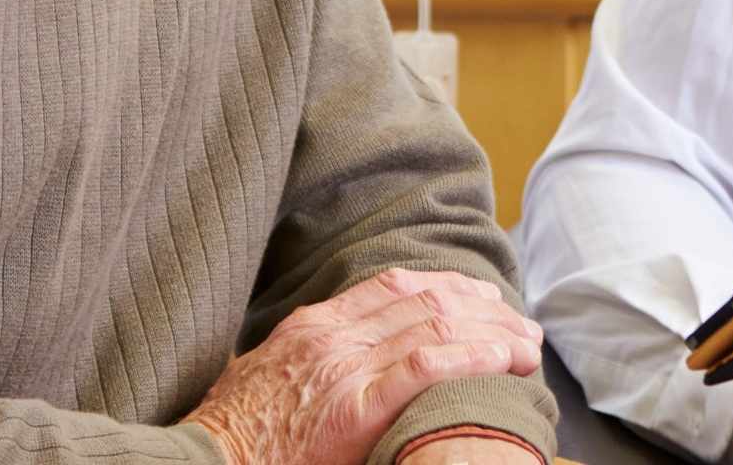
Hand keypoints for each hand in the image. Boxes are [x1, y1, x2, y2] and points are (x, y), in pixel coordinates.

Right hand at [181, 267, 542, 464]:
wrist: (203, 464)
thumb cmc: (233, 438)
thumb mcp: (267, 379)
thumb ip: (309, 361)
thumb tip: (342, 364)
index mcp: (313, 326)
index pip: (395, 285)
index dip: (448, 287)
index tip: (482, 296)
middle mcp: (333, 335)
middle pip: (427, 299)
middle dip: (484, 307)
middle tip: (521, 322)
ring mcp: (344, 369)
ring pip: (438, 325)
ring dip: (495, 332)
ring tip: (529, 344)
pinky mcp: (356, 409)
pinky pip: (429, 368)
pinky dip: (476, 357)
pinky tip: (506, 360)